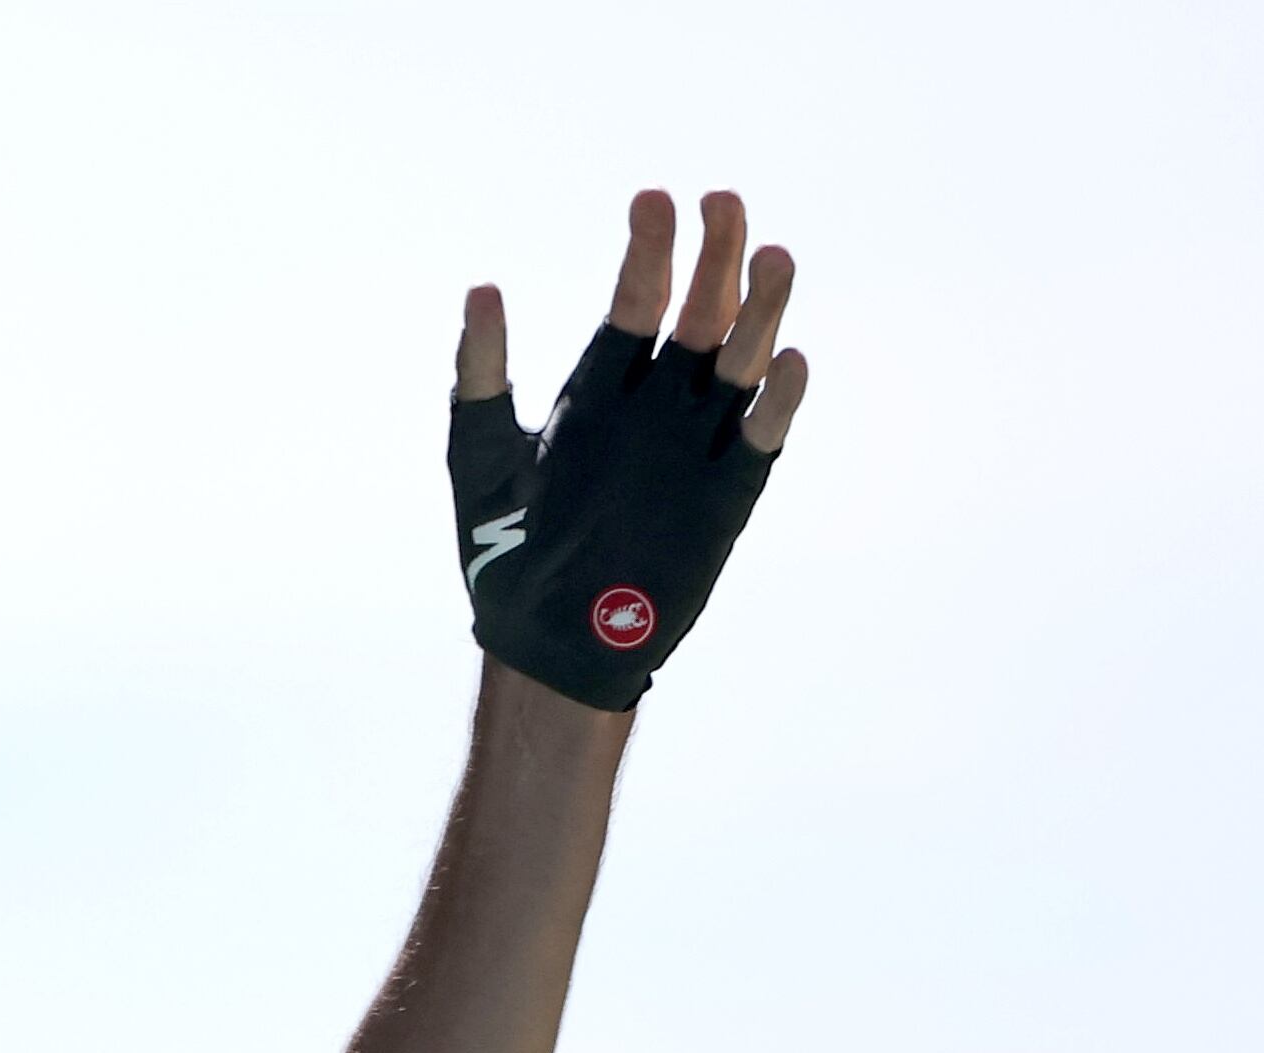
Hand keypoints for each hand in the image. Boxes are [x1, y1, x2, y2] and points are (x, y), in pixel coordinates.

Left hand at [450, 188, 806, 706]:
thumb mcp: (480, 457)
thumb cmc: (505, 553)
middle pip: (702, 313)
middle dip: (717, 257)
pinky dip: (776, 399)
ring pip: (741, 359)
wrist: (544, 642)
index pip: (637, 299)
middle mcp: (659, 404)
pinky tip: (783, 359)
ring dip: (760, 310)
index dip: (649, 249)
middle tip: (724, 202)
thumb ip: (481, 376)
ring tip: (771, 255)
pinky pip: (762, 436)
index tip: (654, 198)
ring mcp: (698, 444)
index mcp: (603, 386)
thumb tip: (481, 290)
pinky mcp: (729, 493)